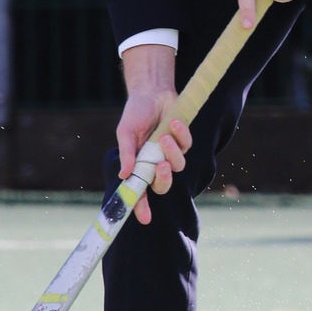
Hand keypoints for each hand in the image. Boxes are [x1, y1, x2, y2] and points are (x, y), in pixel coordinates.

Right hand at [117, 44, 191, 223]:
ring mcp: (170, 153)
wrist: (151, 92)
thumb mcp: (126, 133)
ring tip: (163, 136)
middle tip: (161, 166)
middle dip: (163, 179)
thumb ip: (127, 154)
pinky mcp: (183, 141)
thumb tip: (125, 176)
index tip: (145, 219)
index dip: (142, 207)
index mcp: (139, 166)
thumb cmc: (135, 114)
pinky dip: (180, 135)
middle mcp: (155, 163)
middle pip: (163, 185)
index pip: (140, 192)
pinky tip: (173, 122)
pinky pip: (187, 146)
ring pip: (178, 165)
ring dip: (171, 152)